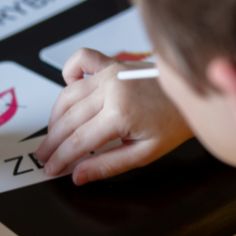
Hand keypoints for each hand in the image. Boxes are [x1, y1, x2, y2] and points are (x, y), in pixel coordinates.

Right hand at [34, 48, 192, 184]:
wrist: (193, 92)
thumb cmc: (173, 122)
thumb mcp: (144, 153)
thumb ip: (108, 164)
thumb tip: (78, 175)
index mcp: (120, 114)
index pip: (79, 141)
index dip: (61, 157)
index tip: (50, 168)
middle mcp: (110, 90)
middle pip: (68, 120)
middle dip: (51, 142)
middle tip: (43, 155)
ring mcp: (109, 73)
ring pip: (67, 95)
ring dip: (54, 116)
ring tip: (51, 133)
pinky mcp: (111, 63)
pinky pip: (81, 60)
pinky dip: (68, 72)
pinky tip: (68, 88)